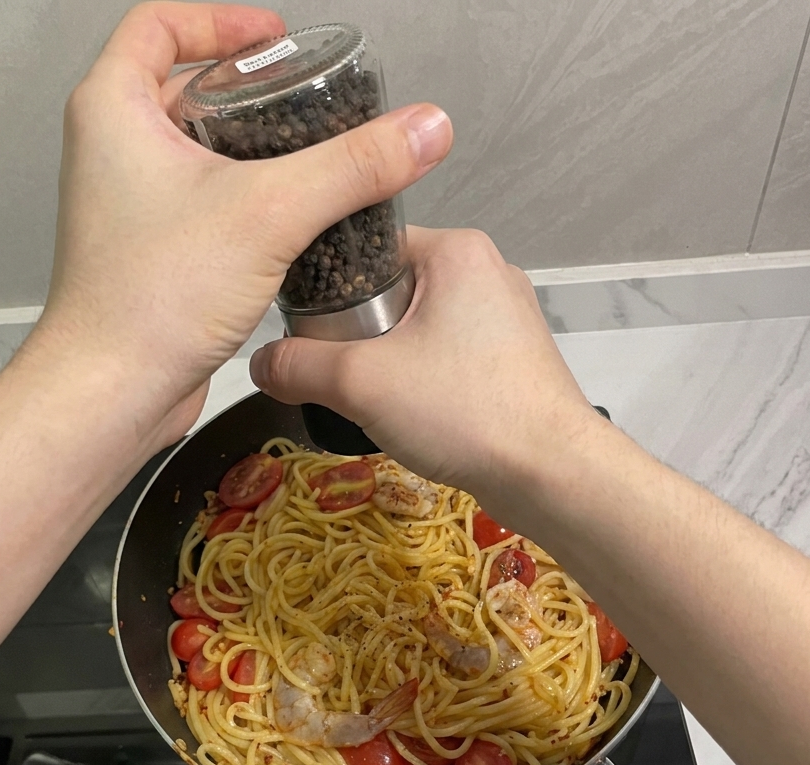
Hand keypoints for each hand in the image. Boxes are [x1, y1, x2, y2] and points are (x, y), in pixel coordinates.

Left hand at [33, 2, 452, 449]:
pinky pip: (197, 204)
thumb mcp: (270, 213)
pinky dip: (239, 199)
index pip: (159, 25)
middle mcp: (111, 152)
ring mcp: (127, 206)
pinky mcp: (149, 252)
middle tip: (301, 100)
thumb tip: (424, 129)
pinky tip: (286, 222)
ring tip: (305, 158)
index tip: (275, 40)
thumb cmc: (153, 299)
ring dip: (246, 149)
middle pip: (179, 87)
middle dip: (244, 87)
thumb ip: (353, 166)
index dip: (221, 21)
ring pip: (191, 151)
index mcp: (113, 111)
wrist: (114, 391)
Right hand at [250, 226, 601, 518]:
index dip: (325, 282)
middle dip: (355, 328)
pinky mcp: (514, 359)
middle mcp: (486, 270)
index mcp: (455, 249)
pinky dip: (421, 377)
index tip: (298, 322)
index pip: (367, 245)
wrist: (551, 473)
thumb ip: (297, 366)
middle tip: (327, 368)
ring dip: (386, 357)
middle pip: (391, 286)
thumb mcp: (359, 382)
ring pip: (419, 324)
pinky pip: (448, 354)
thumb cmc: (461, 409)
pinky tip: (407, 411)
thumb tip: (258, 365)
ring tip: (363, 395)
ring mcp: (506, 317)